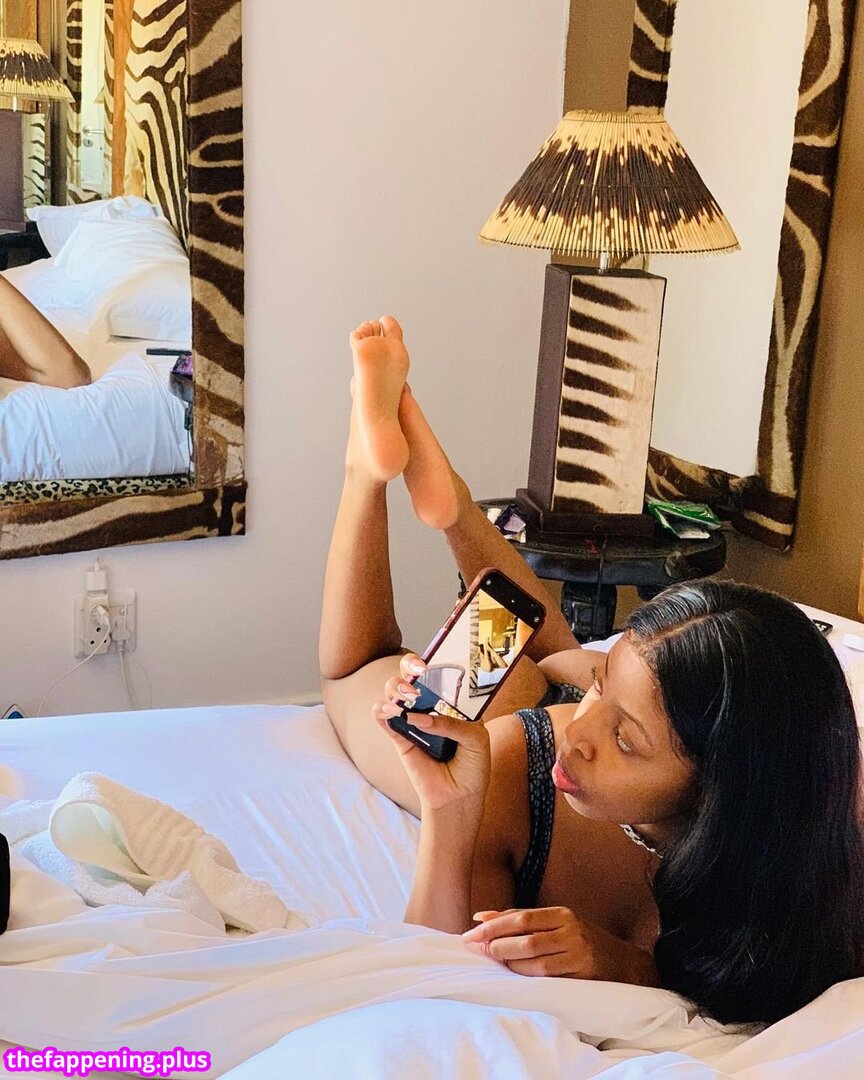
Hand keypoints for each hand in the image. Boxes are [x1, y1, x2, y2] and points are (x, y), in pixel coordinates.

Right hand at [374, 653, 489, 811]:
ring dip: (395, 689)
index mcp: (451, 701)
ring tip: (407, 700)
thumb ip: (452, 724)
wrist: (460, 796)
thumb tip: (420, 718)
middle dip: (408, 668)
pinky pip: (382, 718)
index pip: (436, 672)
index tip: (428, 664)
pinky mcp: (399, 738)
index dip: (429, 661)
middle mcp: (429, 706)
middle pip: (409, 676)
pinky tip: (391, 712)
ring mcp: (412, 721)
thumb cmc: (473, 764)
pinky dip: (382, 711)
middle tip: (417, 676)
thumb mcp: (475, 739)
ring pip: (392, 692)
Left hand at [462, 907, 646, 981]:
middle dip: (496, 943)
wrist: (625, 965)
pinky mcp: (583, 974)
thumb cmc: (582, 942)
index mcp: (561, 914)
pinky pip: (547, 976)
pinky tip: (515, 975)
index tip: (470, 934)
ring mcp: (577, 952)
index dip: (493, 926)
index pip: (520, 917)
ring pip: (534, 958)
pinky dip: (526, 975)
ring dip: (509, 962)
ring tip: (495, 962)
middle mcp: (570, 930)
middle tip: (479, 949)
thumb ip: (520, 919)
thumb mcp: (555, 924)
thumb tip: (480, 917)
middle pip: (525, 936)